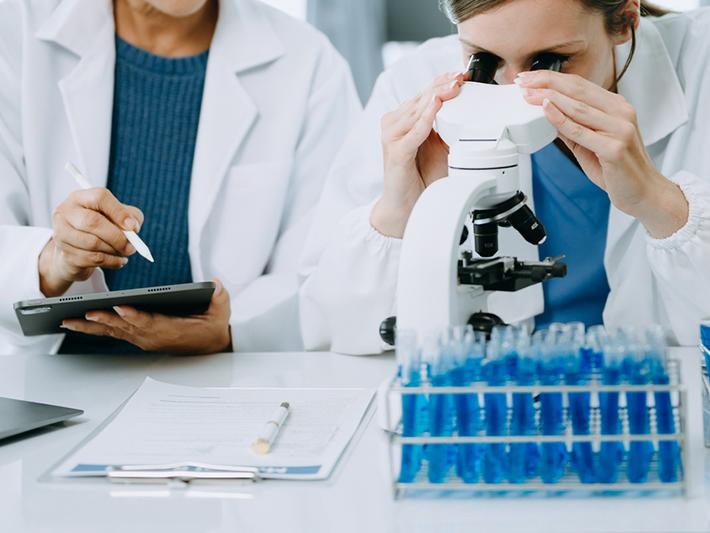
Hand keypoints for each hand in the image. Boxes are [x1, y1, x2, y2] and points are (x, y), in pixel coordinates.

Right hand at [39, 188, 144, 296]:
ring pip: (92, 243)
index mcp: (81, 198)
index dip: (119, 212)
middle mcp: (66, 212)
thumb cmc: (102, 228)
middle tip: (131, 246)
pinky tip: (119, 261)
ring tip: (125, 252)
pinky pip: (92, 259)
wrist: (78, 251)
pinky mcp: (65, 253)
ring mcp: (61, 233)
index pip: (100, 197)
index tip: (133, 227)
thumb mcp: (119, 216)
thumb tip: (133, 227)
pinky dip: (111, 262)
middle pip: (92, 221)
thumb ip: (130, 216)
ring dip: (114, 250)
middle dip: (117, 236)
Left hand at [61, 279, 231, 354]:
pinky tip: (77, 322)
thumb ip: (219, 297)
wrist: (211, 346)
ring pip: (114, 332)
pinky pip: (113, 333)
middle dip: (105, 320)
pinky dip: (95, 328)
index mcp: (172, 330)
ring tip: (69, 320)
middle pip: (125, 328)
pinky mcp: (139, 338)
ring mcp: (144, 339)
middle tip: (86, 312)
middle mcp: (154, 337)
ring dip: (92, 327)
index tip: (120, 307)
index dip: (135, 315)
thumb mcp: (221, 310)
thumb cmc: (213, 325)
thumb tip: (215, 284)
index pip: (151, 322)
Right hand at [371, 71, 465, 237]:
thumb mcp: (440, 148)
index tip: (462, 74)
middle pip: (421, 98)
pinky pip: (413, 132)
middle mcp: (394, 124)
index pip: (424, 94)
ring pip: (417, 110)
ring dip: (436, 97)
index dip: (442, 82)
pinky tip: (436, 108)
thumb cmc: (419, 178)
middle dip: (442, 85)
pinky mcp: (395, 152)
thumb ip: (448, 129)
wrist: (404, 206)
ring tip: (453, 86)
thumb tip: (472, 113)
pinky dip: (426, 119)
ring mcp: (392, 137)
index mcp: (403, 120)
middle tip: (461, 75)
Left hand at [517, 70, 687, 238]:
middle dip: (546, 82)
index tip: (530, 77)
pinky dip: (561, 119)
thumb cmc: (618, 170)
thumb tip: (546, 115)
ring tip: (527, 94)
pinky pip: (581, 131)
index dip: (553, 78)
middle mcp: (621, 113)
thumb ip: (571, 129)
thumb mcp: (590, 144)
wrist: (644, 193)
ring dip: (549, 98)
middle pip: (577, 90)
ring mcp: (620, 129)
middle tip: (522, 80)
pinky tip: (546, 110)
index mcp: (617, 107)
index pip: (580, 85)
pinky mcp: (615, 148)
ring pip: (578, 107)